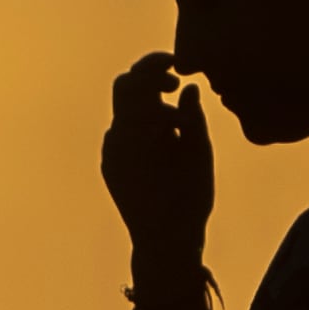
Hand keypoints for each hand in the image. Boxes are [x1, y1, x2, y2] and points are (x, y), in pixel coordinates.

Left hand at [101, 53, 211, 274]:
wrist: (162, 244)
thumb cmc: (188, 200)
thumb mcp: (200, 155)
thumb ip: (193, 117)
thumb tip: (188, 87)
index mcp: (137, 133)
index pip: (137, 81)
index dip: (156, 65)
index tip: (179, 65)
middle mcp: (115, 140)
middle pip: (125, 89)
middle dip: (150, 80)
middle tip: (176, 85)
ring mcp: (109, 153)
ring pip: (125, 113)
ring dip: (151, 108)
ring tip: (178, 128)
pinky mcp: (109, 165)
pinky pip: (124, 133)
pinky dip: (143, 127)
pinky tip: (165, 145)